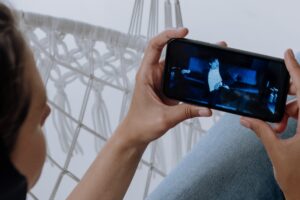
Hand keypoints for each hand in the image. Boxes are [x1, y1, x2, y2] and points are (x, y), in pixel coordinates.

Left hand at [118, 28, 213, 146]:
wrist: (136, 135)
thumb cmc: (140, 124)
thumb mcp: (164, 118)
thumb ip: (186, 112)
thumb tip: (206, 108)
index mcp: (146, 75)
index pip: (154, 46)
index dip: (168, 35)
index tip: (183, 32)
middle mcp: (153, 75)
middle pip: (170, 53)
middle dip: (188, 47)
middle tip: (206, 47)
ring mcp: (161, 81)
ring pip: (178, 65)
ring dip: (192, 62)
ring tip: (210, 59)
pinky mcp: (168, 89)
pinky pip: (181, 77)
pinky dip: (192, 76)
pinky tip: (204, 77)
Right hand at [240, 49, 299, 199]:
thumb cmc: (298, 179)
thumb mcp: (276, 150)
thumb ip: (261, 130)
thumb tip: (247, 118)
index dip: (295, 69)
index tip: (288, 54)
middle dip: (287, 92)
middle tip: (273, 92)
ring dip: (287, 110)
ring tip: (275, 122)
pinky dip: (291, 117)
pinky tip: (280, 126)